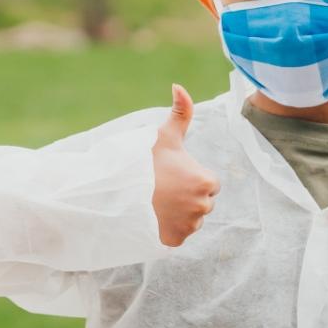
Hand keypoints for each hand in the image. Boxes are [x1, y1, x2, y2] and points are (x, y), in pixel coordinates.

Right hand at [151, 84, 219, 246]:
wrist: (117, 193)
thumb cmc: (143, 162)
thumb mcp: (164, 136)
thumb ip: (180, 112)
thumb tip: (179, 86)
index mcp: (206, 182)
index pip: (210, 183)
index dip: (192, 178)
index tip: (173, 175)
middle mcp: (203, 207)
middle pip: (203, 203)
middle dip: (188, 197)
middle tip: (164, 189)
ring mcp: (189, 227)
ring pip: (191, 220)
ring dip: (180, 214)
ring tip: (158, 203)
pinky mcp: (174, 241)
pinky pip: (178, 235)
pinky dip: (169, 229)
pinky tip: (155, 216)